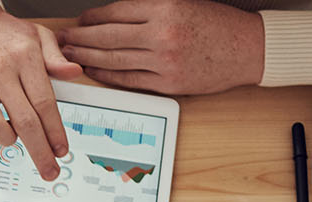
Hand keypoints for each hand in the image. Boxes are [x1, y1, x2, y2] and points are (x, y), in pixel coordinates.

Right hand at [0, 0, 81, 180]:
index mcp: (24, 57)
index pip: (45, 103)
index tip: (61, 150)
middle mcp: (0, 71)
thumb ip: (56, 58)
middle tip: (49, 169)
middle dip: (40, 151)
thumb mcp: (36, 36)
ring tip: (14, 139)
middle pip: (25, 122)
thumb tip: (74, 74)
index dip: (55, 132)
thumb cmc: (2, 32)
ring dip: (9, 141)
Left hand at [57, 0, 264, 94]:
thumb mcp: (186, 2)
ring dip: (86, 58)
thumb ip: (150, 9)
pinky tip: (93, 72)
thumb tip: (114, 15)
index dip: (92, 18)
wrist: (249, 49)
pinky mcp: (167, 83)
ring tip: (69, 56)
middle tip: (62, 39)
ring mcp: (164, 62)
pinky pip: (127, 80)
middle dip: (80, 38)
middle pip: (108, 37)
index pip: (117, 12)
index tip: (79, 21)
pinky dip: (106, 76)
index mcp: (167, 9)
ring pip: (113, 60)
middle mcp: (163, 35)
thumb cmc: (219, 25)